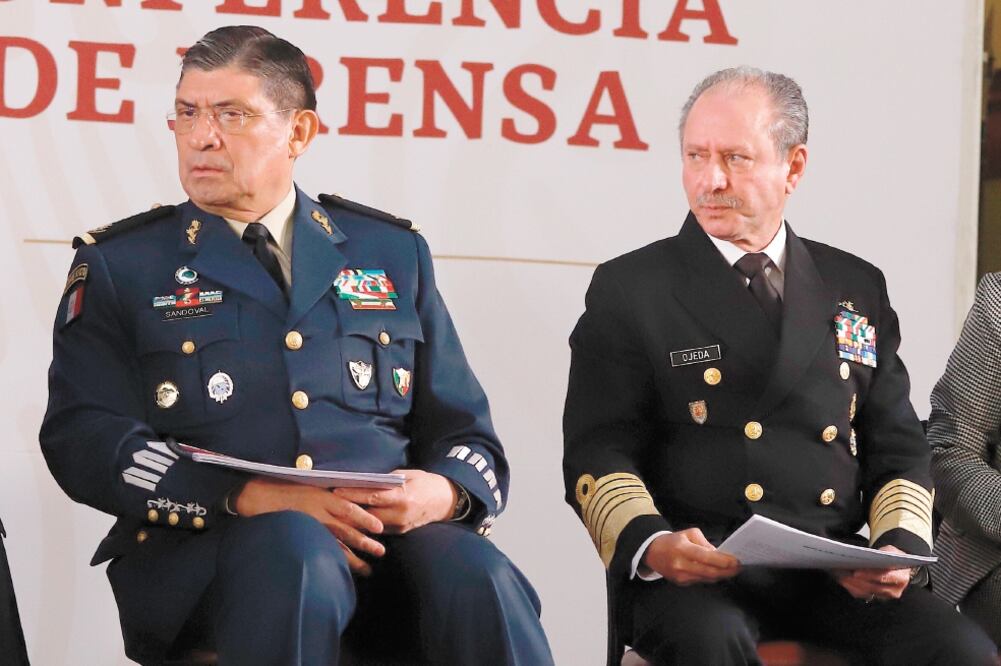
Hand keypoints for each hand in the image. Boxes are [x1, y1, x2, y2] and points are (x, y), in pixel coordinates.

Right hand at [234, 477, 384, 574]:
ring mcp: (309, 527)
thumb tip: (346, 498)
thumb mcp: (310, 483)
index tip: (379, 527)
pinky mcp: (301, 537)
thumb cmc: (284, 486)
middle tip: (381, 552)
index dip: (365, 519)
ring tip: (368, 570)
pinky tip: (342, 571)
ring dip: (353, 559)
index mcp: (323, 496)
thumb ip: (327, 492)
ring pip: (336, 546)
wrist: (258, 496)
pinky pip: (319, 551)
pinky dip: (332, 561)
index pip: (350, 509)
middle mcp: (318, 513)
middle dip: (365, 543)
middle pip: (347, 531)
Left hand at [333, 469, 456, 533]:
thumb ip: (389, 479)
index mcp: (402, 497)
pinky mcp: (400, 532)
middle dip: (348, 510)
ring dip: (353, 520)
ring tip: (334, 514)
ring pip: (370, 526)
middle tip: (328, 504)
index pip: (372, 497)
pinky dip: (365, 526)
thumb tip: (367, 480)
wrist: (446, 501)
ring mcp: (400, 525)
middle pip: (367, 514)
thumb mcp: (409, 475)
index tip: (336, 491)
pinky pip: (379, 530)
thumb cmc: (426, 483)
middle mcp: (400, 514)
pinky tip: (351, 523)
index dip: (353, 494)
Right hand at [642, 529, 740, 584]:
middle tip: (739, 568)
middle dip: (727, 571)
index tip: (736, 561)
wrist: (652, 553)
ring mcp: (681, 577)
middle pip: (709, 572)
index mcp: (682, 549)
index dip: (723, 561)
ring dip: (721, 575)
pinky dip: (711, 577)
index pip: (706, 557)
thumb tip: (719, 554)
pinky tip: (718, 572)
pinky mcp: (681, 584)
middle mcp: (681, 565)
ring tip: (732, 570)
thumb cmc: (672, 541)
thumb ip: (705, 543)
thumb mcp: (688, 534)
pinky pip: (701, 581)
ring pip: (707, 578)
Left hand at [832, 545, 912, 600]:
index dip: (869, 575)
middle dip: (857, 581)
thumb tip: (869, 555)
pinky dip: (853, 588)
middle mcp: (895, 590)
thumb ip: (883, 553)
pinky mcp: (877, 597)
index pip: (883, 578)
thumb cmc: (892, 557)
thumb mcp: (891, 551)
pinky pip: (863, 595)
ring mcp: (886, 596)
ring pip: (867, 592)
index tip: (856, 572)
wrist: (898, 566)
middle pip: (873, 587)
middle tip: (844, 575)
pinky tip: (844, 581)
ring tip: (842, 577)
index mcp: (900, 578)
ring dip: (853, 585)